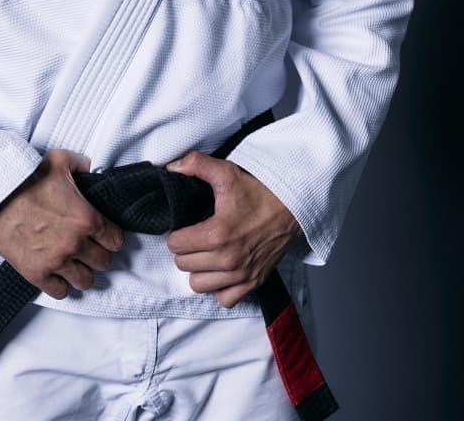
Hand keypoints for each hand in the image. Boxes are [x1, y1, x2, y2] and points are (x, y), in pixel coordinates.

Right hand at [0, 149, 124, 299]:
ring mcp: (56, 260)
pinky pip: (60, 291)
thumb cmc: (25, 178)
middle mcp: (75, 243)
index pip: (116, 241)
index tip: (105, 236)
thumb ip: (82, 165)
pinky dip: (61, 285)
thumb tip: (88, 168)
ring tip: (76, 264)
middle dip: (99, 254)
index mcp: (86, 218)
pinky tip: (58, 274)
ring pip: (85, 280)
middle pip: (103, 262)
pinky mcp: (36, 272)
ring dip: (83, 272)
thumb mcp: (60, 160)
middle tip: (90, 248)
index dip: (111, 237)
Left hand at [165, 152, 301, 308]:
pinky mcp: (254, 283)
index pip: (175, 245)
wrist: (292, 207)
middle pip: (184, 265)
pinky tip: (219, 271)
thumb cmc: (259, 191)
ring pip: (199, 285)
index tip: (185, 228)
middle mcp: (228, 259)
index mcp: (218, 233)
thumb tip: (171, 166)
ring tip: (205, 254)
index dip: (176, 234)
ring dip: (198, 270)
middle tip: (195, 238)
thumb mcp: (226, 172)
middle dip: (185, 250)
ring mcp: (242, 274)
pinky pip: (224, 299)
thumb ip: (195, 164)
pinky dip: (219, 288)